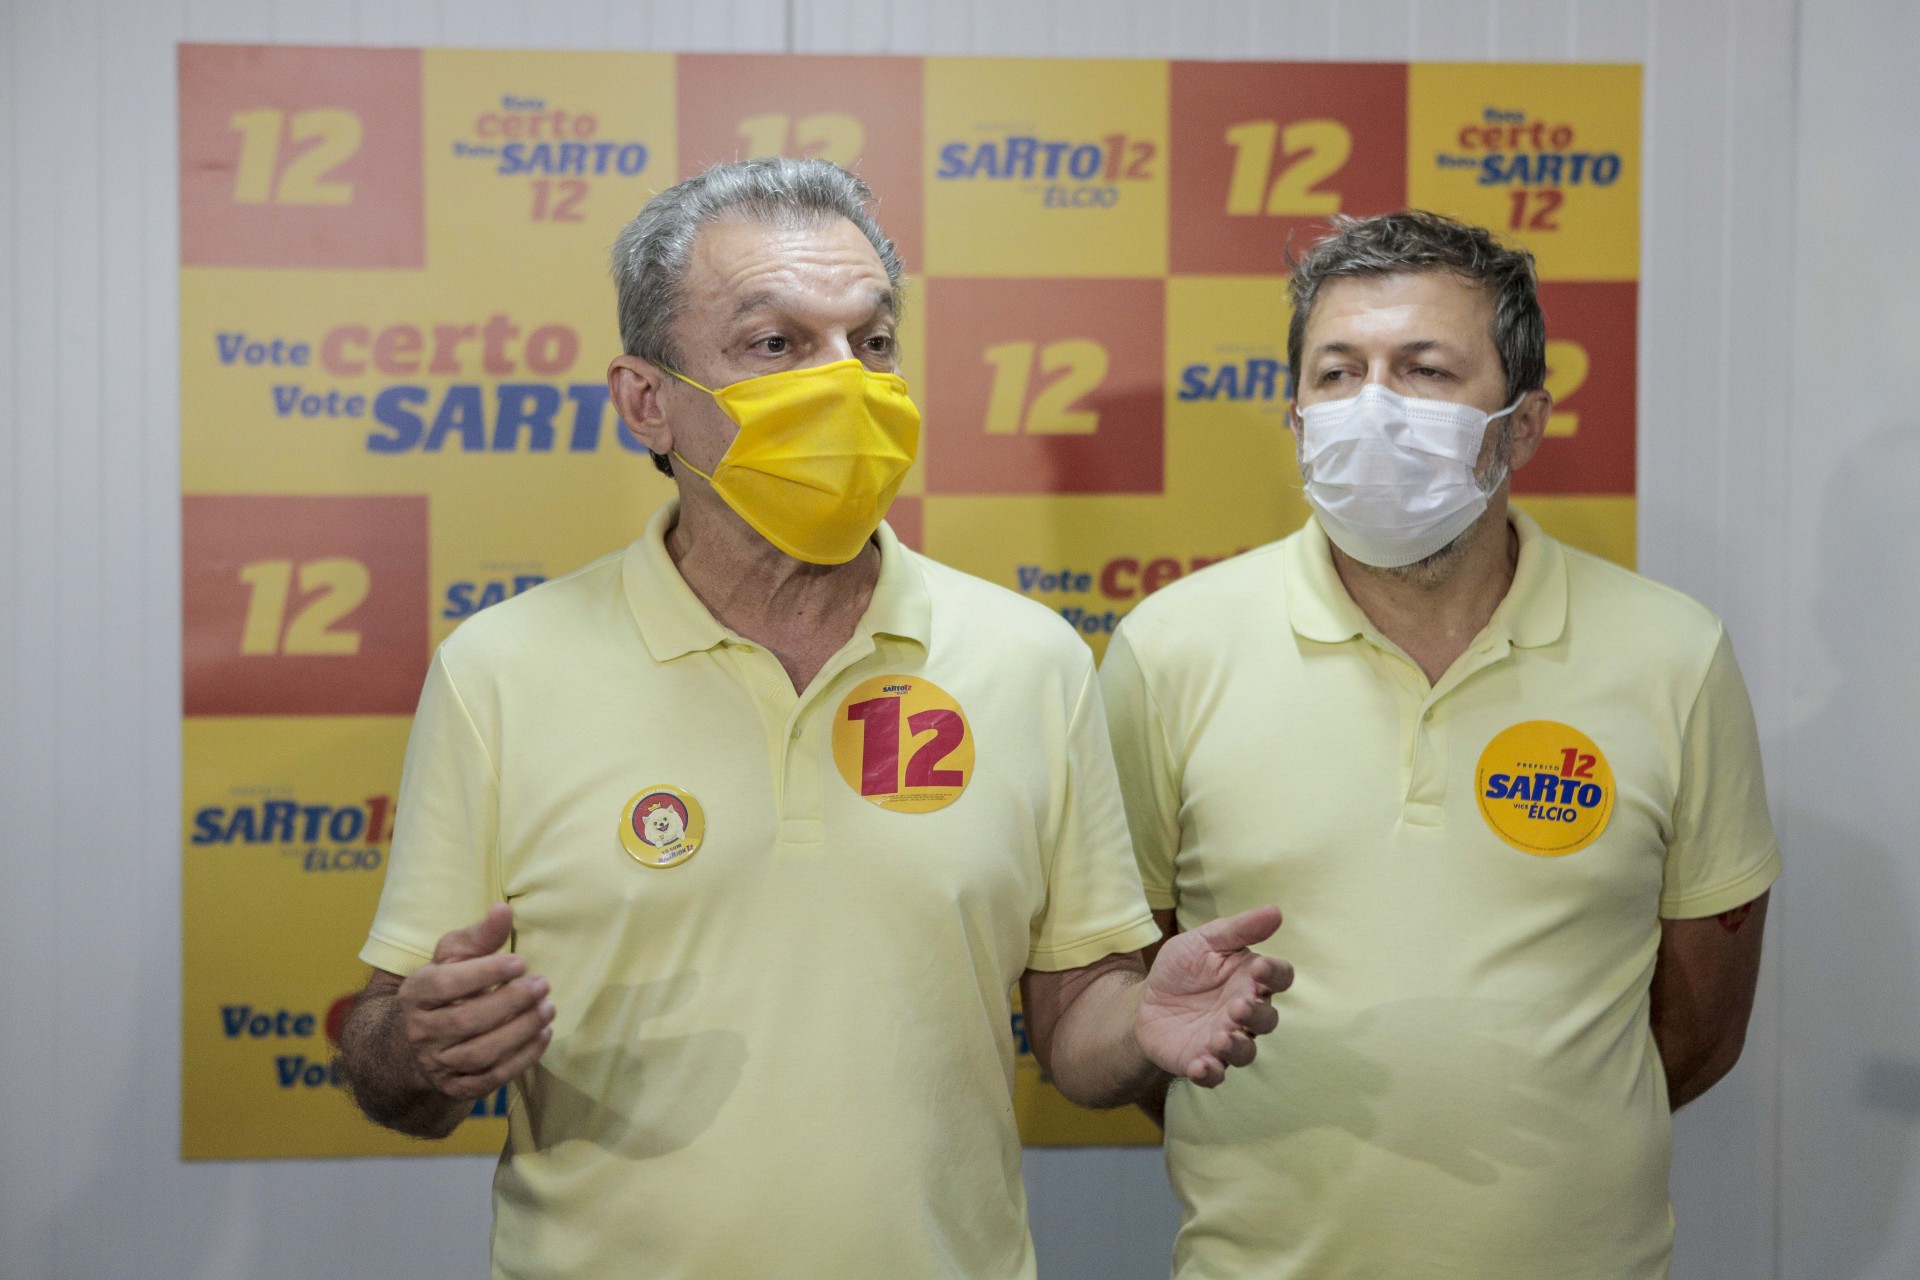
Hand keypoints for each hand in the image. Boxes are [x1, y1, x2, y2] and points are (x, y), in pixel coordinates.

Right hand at [396, 904, 554, 1100]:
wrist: (418, 1041)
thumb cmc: (445, 987)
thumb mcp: (454, 956)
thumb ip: (479, 935)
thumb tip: (504, 909)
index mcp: (415, 994)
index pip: (445, 985)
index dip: (483, 973)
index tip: (520, 962)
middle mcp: (420, 1031)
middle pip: (466, 1021)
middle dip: (510, 1002)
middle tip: (543, 985)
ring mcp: (437, 1063)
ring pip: (479, 1053)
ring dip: (520, 1031)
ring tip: (548, 1008)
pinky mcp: (455, 1086)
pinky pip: (490, 1079)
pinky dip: (521, 1059)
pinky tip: (543, 1035)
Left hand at [1136, 905, 1291, 1087]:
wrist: (1145, 1001)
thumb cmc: (1183, 968)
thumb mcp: (1204, 941)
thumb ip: (1238, 929)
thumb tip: (1276, 911)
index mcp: (1250, 979)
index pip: (1279, 977)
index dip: (1276, 975)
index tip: (1260, 968)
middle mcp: (1244, 1012)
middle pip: (1266, 1019)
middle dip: (1255, 1015)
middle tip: (1237, 1007)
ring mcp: (1226, 1039)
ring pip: (1245, 1051)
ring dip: (1236, 1047)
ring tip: (1219, 1038)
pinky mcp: (1203, 1061)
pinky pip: (1215, 1074)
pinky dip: (1210, 1072)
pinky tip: (1200, 1065)